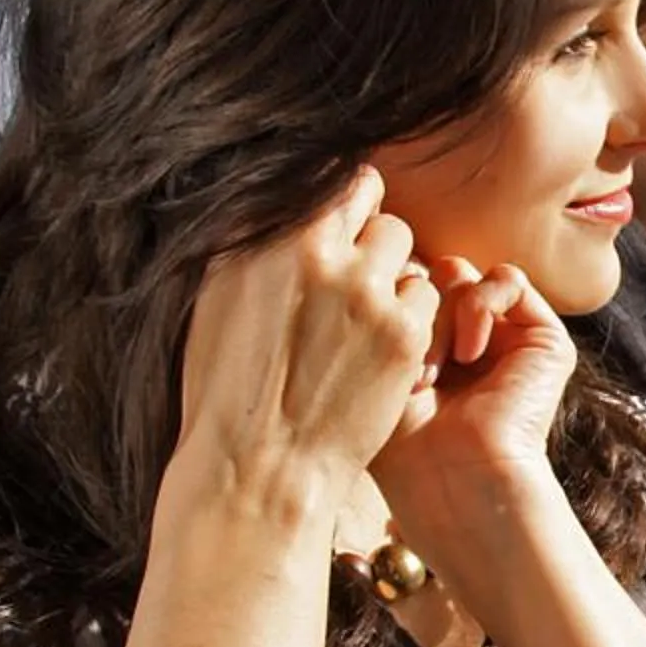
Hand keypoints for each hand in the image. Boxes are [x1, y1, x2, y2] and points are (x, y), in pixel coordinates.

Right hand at [170, 167, 439, 520]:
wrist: (258, 465)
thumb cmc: (227, 387)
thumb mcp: (218, 299)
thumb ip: (260, 245)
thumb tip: (288, 207)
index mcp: (268, 239)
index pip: (339, 181)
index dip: (350, 204)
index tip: (348, 225)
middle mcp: (319, 256)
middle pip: (382, 216)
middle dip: (375, 245)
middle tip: (358, 283)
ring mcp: (367, 293)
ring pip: (409, 256)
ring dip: (395, 280)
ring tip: (366, 322)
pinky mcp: (404, 334)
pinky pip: (427, 298)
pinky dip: (412, 318)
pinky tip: (382, 350)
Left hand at [369, 260, 579, 581]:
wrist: (455, 481)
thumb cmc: (403, 446)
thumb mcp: (378, 367)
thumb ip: (384, 308)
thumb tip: (389, 253)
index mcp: (436, 350)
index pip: (409, 286)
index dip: (386, 302)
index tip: (369, 350)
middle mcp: (474, 342)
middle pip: (432, 275)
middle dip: (411, 308)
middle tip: (403, 366)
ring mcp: (511, 340)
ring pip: (465, 276)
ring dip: (441, 317)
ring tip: (432, 371)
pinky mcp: (547, 341)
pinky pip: (507, 280)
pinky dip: (479, 306)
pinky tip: (467, 353)